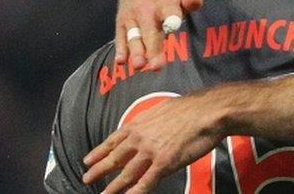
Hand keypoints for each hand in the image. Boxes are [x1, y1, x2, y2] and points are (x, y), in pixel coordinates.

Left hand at [82, 91, 222, 192]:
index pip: (113, 140)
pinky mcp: (164, 163)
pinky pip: (146, 182)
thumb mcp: (161, 109)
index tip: (87, 160)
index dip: (99, 152)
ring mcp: (150, 152)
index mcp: (139, 124)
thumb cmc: (189, 108)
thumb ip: (149, 122)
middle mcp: (140, 138)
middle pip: (115, 158)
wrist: (207, 112)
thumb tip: (145, 128)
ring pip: (127, 173)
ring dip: (113, 187)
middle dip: (99, 170)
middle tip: (86, 179)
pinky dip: (135, 192)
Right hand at [116, 0, 203, 69]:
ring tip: (139, 65)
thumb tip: (193, 4)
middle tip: (157, 66)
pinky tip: (121, 61)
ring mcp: (132, 16)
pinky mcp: (122, 20)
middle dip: (153, 49)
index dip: (171, 18)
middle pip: (150, 31)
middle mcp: (147, 10)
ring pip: (134, 36)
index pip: (170, 11)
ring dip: (136, 51)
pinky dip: (120, 48)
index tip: (173, 26)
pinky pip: (120, 36)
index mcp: (166, 2)